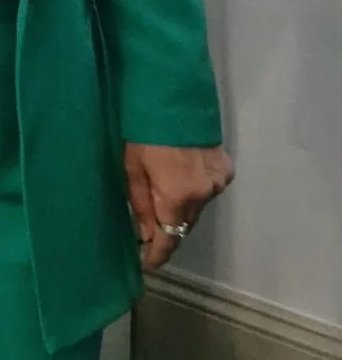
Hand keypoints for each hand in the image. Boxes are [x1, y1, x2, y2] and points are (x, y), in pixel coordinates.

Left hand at [123, 142, 233, 269]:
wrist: (174, 95)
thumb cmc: (143, 130)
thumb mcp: (132, 168)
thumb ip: (140, 205)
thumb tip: (145, 236)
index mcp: (177, 198)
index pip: (169, 241)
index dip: (156, 256)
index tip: (145, 264)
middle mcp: (204, 195)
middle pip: (184, 225)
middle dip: (166, 229)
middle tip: (146, 229)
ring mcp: (218, 182)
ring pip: (197, 208)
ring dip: (181, 207)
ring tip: (162, 194)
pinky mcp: (226, 168)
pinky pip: (208, 189)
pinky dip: (195, 189)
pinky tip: (181, 175)